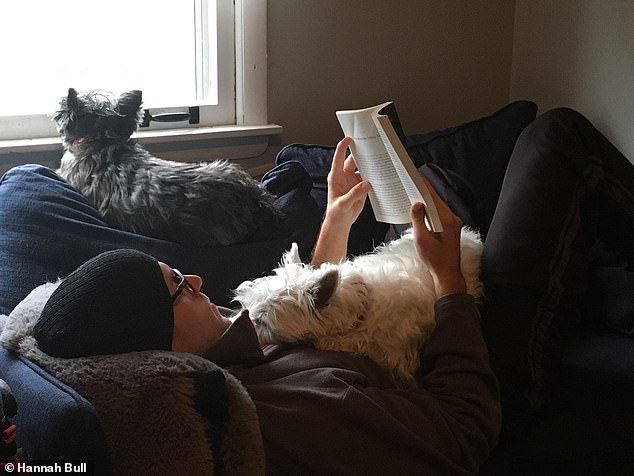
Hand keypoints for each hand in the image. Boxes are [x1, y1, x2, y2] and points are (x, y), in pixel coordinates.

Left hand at [311, 137, 369, 265]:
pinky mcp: (361, 188)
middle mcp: (345, 176)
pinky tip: (382, 173)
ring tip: (381, 159)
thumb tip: (366, 184)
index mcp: (336, 176)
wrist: (341, 223)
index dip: (343, 147)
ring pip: (363, 168)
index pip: (339, 157)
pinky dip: (375, 176)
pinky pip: (369, 178)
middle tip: (372, 147)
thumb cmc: (336, 214)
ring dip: (371, 165)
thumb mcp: (343, 204)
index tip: (349, 138)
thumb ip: (354, 194)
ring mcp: (354, 181)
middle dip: (362, 153)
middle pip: (354, 160)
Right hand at [410, 175, 465, 296]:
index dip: (424, 186)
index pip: (433, 197)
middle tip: (410, 183)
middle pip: (436, 201)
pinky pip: (438, 215)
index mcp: (446, 219)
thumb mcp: (422, 239)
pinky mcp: (450, 229)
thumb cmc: (435, 259)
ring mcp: (452, 224)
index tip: (415, 176)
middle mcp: (452, 219)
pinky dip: (429, 211)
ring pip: (437, 208)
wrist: (447, 274)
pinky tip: (421, 210)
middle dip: (423, 192)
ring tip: (413, 194)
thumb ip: (418, 220)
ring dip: (426, 202)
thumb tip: (416, 203)